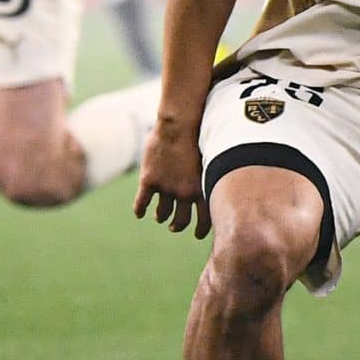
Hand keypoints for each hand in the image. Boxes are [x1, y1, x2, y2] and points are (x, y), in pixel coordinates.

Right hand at [134, 121, 209, 236]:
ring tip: (160, 217)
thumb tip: (219, 183)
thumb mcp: (211, 160)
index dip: (200, 229)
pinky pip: (142, 203)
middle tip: (175, 227)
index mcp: (203, 189)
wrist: (180, 125)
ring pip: (162, 213)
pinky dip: (140, 210)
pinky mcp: (149, 181)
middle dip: (178, 225)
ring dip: (161, 216)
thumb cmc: (200, 137)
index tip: (197, 234)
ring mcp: (166, 188)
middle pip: (181, 220)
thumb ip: (211, 175)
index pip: (205, 219)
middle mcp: (185, 193)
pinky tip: (139, 213)